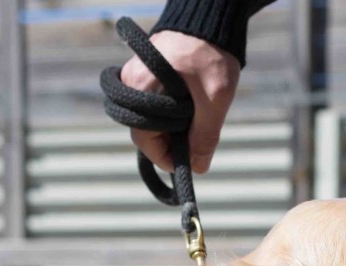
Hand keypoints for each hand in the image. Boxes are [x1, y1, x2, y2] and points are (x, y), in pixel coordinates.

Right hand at [120, 31, 240, 173]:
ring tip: (197, 118)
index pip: (143, 139)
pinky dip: (171, 113)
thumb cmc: (211, 53)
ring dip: (173, 127)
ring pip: (150, 118)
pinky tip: (190, 107)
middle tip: (195, 142)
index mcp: (139, 87)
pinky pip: (153, 104)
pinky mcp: (146, 74)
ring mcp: (136, 76)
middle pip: (145, 131)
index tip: (187, 164)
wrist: (211, 19)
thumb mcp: (215, 99)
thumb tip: (198, 167)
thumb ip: (205, 135)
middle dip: (170, 142)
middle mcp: (130, 82)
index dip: (165, 156)